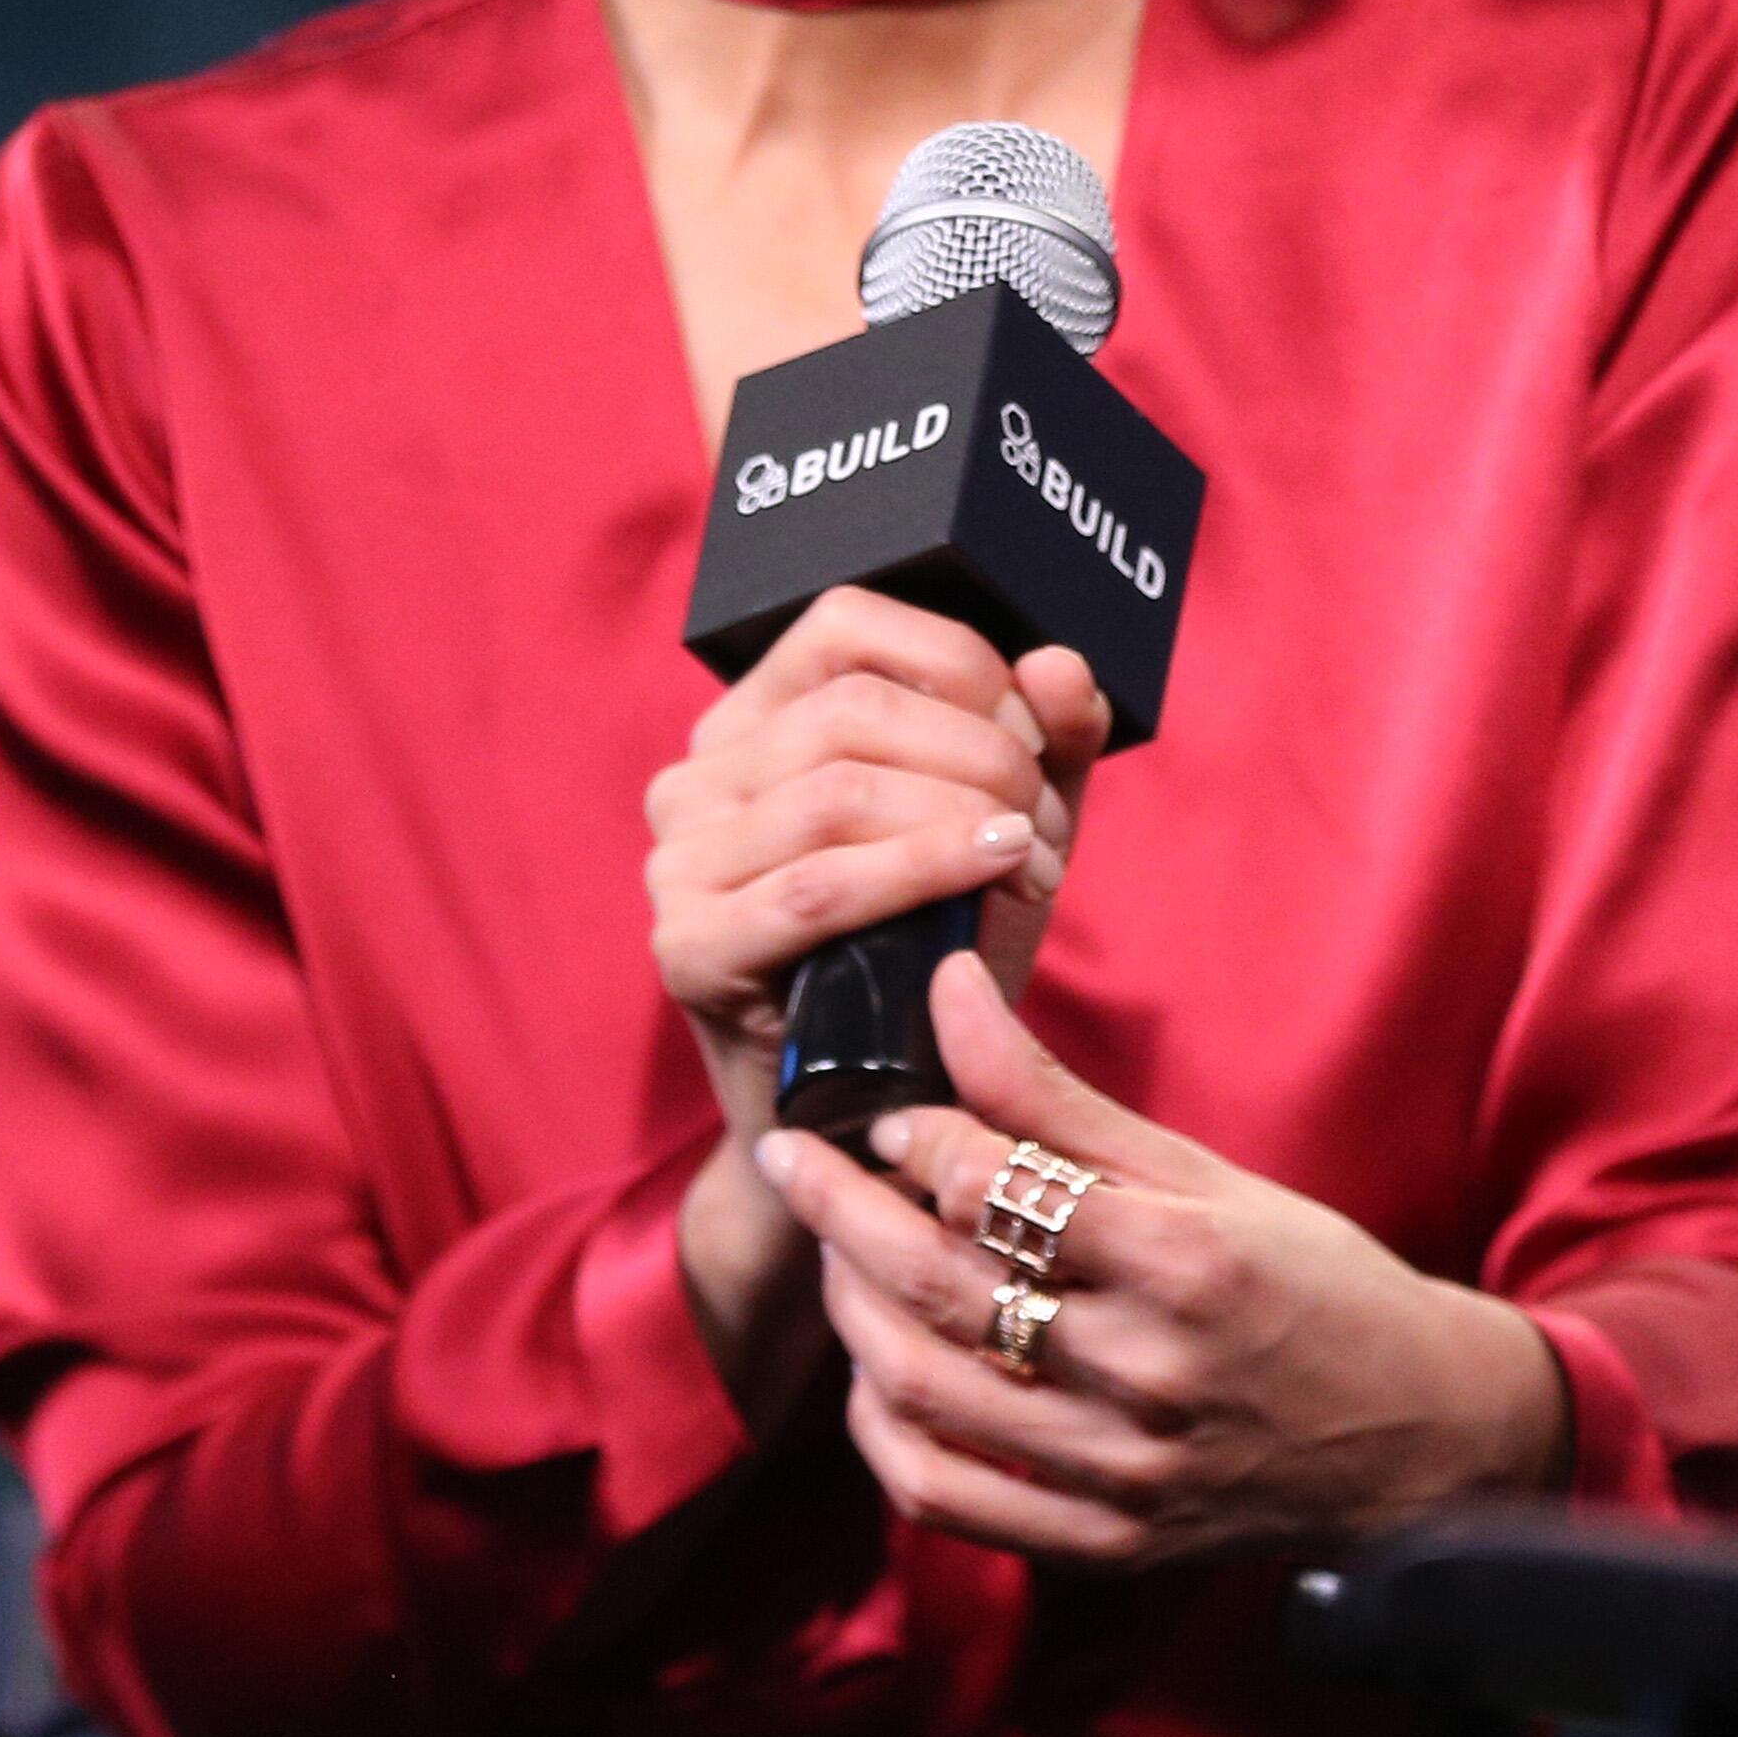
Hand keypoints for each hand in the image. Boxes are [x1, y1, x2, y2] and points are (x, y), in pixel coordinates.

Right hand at [645, 588, 1109, 1154]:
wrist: (877, 1110)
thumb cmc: (936, 953)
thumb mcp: (1002, 827)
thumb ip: (1043, 741)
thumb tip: (1060, 662)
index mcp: (753, 719)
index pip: (846, 625)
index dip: (959, 663)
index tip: (1031, 735)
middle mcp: (696, 775)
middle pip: (854, 709)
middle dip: (980, 755)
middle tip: (1040, 824)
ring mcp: (677, 862)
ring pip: (838, 791)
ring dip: (962, 818)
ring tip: (1028, 864)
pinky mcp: (688, 948)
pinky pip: (815, 889)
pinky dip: (918, 872)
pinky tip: (989, 875)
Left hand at [755, 952, 1567, 1567]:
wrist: (1417, 1436)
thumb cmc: (1312, 1282)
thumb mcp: (1202, 1175)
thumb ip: (1058, 1097)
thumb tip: (949, 986)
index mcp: (1184, 1265)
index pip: (997, 1192)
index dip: (919, 1140)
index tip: (889, 1112)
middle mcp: (1146, 1375)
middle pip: (938, 1286)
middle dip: (840, 1210)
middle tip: (795, 1157)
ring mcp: (1119, 1474)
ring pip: (921, 1389)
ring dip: (851, 1309)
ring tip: (835, 1250)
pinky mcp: (1101, 1546)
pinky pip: (943, 1494)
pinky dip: (882, 1430)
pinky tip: (874, 1368)